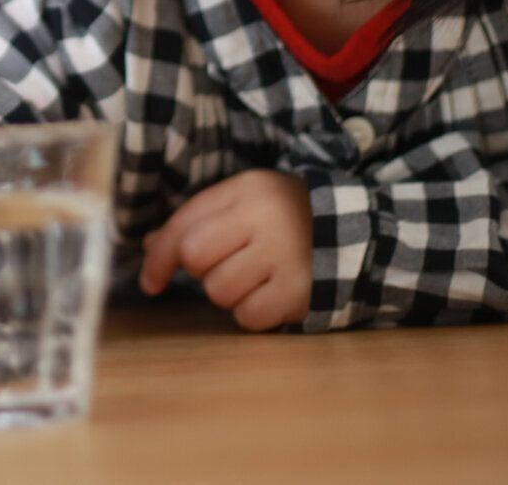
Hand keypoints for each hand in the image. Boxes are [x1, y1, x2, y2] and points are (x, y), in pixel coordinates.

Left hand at [138, 169, 313, 331]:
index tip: (150, 281)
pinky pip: (249, 317)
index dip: (159, 256)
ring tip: (255, 278)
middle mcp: (266, 218)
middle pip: (195, 257)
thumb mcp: (245, 201)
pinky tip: (271, 295)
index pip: (184, 224)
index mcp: (248, 190)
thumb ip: (198, 219)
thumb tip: (150, 248)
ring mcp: (286, 256)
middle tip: (227, 265)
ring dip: (229, 293)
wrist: (357, 234)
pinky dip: (253, 313)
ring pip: (219, 291)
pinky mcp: (300, 292)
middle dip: (201, 270)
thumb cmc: (287, 216)